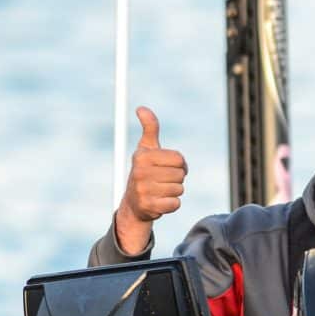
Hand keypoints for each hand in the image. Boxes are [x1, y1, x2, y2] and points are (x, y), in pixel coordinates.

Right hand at [114, 107, 186, 253]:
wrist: (134, 204)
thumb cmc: (145, 171)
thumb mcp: (146, 149)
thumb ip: (150, 128)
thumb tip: (141, 108)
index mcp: (142, 156)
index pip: (179, 159)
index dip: (180, 164)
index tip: (169, 167)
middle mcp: (140, 172)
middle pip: (180, 174)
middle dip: (177, 178)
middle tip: (163, 180)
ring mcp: (143, 190)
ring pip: (179, 189)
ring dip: (174, 191)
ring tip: (160, 190)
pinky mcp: (149, 207)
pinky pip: (175, 204)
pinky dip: (172, 204)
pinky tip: (160, 202)